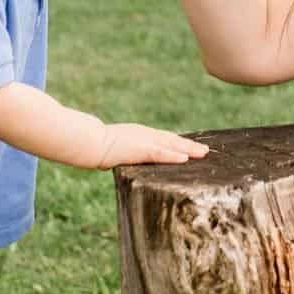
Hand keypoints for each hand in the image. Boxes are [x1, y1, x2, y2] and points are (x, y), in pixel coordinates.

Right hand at [96, 123, 210, 167]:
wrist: (88, 142)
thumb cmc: (95, 146)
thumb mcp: (114, 149)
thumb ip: (123, 152)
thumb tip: (123, 159)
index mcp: (138, 135)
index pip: (163, 139)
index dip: (178, 142)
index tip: (190, 146)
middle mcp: (144, 135)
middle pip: (172, 140)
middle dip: (189, 145)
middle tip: (205, 150)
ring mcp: (142, 141)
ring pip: (171, 145)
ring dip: (188, 149)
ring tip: (203, 153)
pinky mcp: (139, 149)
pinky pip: (159, 153)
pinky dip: (172, 155)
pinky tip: (184, 158)